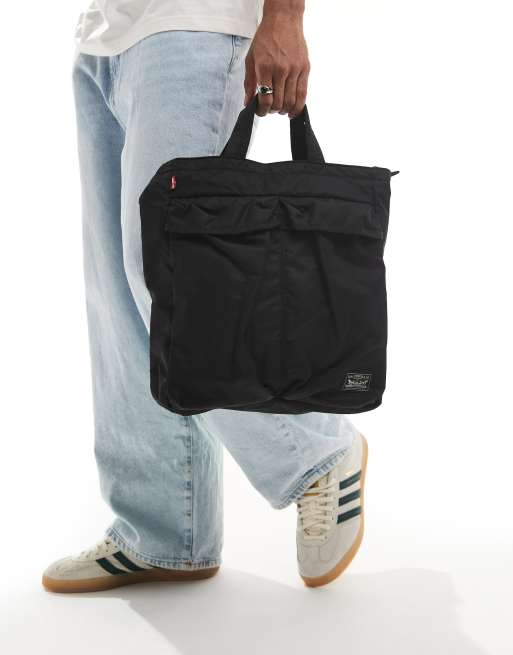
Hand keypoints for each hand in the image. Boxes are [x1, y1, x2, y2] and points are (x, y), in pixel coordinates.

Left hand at [244, 2, 309, 117]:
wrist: (283, 20)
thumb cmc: (265, 38)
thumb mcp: (251, 59)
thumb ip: (249, 83)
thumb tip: (248, 103)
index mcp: (265, 67)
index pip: (265, 98)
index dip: (262, 111)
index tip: (259, 112)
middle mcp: (281, 70)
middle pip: (279, 103)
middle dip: (272, 111)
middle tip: (269, 109)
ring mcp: (295, 70)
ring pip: (291, 101)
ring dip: (284, 110)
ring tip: (280, 109)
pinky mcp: (305, 69)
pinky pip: (303, 94)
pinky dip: (298, 106)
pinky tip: (293, 111)